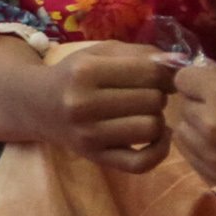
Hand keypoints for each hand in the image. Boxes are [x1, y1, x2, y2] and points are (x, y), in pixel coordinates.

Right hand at [39, 41, 175, 172]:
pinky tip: (156, 137)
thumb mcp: (100, 53)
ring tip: (144, 113)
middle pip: (153, 100)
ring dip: (156, 119)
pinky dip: (159, 150)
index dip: (165, 73)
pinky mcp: (95, 158)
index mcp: (85, 72)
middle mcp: (84, 104)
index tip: (159, 76)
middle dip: (157, 95)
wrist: (36, 105)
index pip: (150, 73)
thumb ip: (140, 53)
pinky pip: (142, 162)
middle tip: (145, 94)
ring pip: (151, 128)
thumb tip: (179, 62)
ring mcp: (89, 135)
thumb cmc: (74, 74)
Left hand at [166, 63, 215, 203]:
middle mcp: (210, 126)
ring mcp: (212, 157)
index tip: (212, 85)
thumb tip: (205, 72)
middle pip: (183, 107)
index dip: (197, 80)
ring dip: (196, 129)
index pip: (183, 79)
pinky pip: (193, 159)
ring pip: (182, 135)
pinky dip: (203, 151)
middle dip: (199, 104)